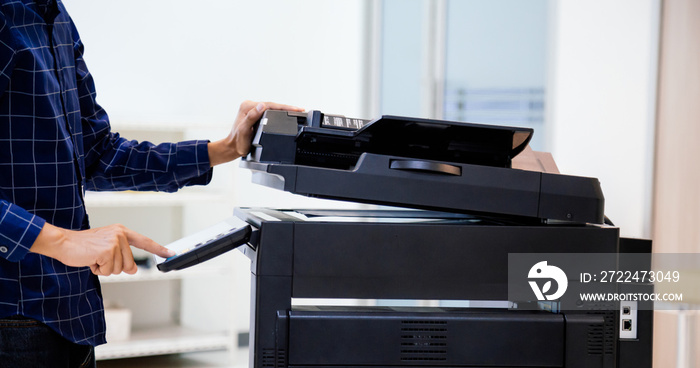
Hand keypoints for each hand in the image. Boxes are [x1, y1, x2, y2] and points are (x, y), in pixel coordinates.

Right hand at [30, 223, 174, 275]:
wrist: (63, 243)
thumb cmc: (83, 247)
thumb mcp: (106, 250)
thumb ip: (122, 258)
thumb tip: (132, 270)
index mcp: (122, 231)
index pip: (144, 241)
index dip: (159, 249)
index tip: (171, 253)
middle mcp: (121, 234)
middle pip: (129, 265)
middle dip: (114, 267)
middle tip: (99, 258)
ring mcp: (115, 242)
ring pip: (118, 269)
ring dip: (104, 268)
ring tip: (94, 257)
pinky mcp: (107, 251)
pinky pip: (108, 271)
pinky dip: (98, 270)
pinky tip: (91, 260)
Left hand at [208, 100, 303, 166]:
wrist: (233, 148)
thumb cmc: (238, 142)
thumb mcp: (244, 130)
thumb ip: (251, 117)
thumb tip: (261, 106)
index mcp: (247, 106)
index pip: (269, 104)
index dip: (284, 107)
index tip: (295, 109)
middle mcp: (249, 105)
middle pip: (272, 105)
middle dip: (287, 108)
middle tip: (301, 110)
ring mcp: (252, 109)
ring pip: (272, 108)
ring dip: (284, 109)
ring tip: (296, 111)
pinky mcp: (254, 113)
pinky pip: (269, 111)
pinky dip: (278, 113)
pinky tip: (285, 114)